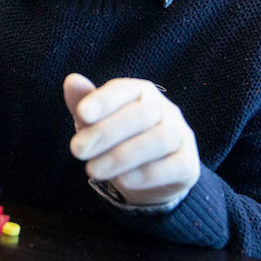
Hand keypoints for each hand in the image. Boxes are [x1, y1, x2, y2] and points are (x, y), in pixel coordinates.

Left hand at [64, 74, 200, 206]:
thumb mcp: (98, 122)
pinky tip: (122, 180)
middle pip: (142, 114)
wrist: (151, 177)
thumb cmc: (119, 139)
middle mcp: (165, 109)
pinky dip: (147, 173)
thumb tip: (71, 81)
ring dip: (123, 156)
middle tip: (77, 150)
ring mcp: (180, 135)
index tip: (81, 114)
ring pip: (160, 139)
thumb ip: (84, 103)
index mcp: (142, 92)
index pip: (124, 89)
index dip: (104, 100)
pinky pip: (174, 166)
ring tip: (93, 170)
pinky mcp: (188, 164)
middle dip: (107, 132)